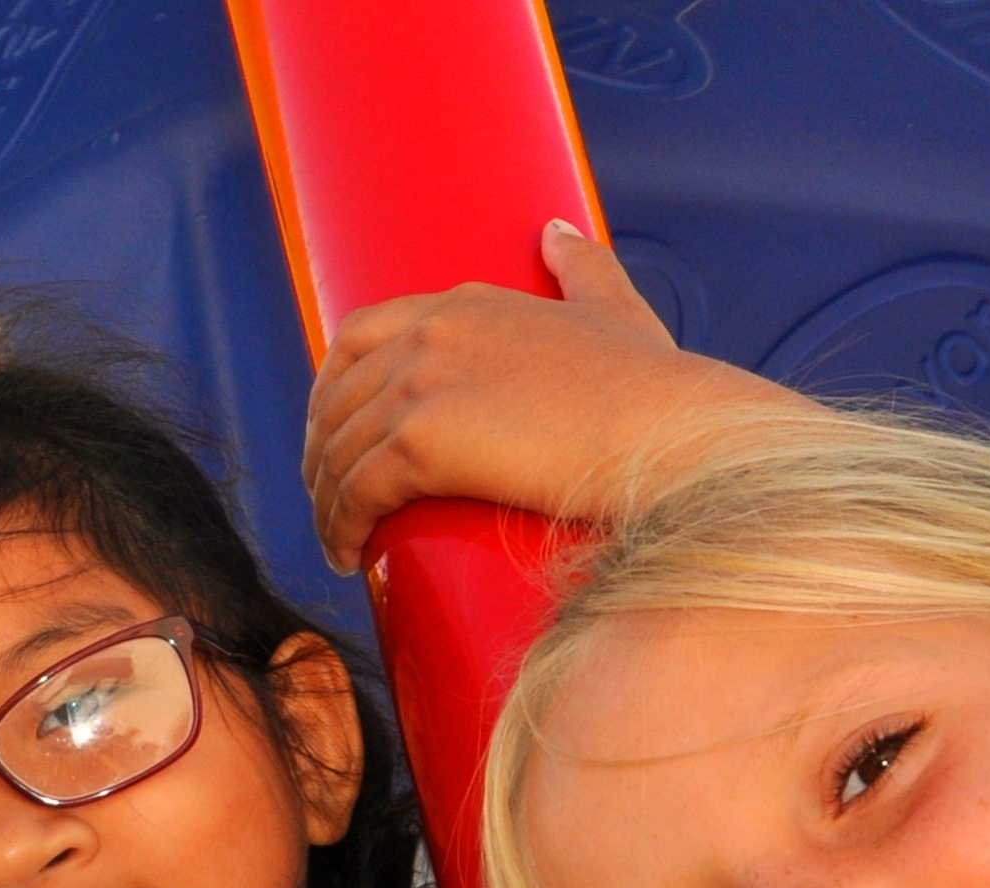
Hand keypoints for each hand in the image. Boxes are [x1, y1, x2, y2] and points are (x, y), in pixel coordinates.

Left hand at [301, 221, 810, 573]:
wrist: (669, 434)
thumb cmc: (651, 388)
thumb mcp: (612, 308)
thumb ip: (581, 267)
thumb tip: (556, 230)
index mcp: (462, 305)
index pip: (358, 336)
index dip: (332, 390)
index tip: (334, 434)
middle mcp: (431, 335)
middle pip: (335, 398)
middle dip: (321, 453)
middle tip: (331, 500)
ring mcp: (422, 385)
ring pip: (338, 453)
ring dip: (327, 503)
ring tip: (338, 542)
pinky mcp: (422, 444)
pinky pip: (353, 494)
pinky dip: (340, 529)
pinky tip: (349, 555)